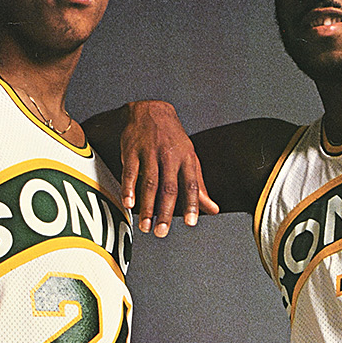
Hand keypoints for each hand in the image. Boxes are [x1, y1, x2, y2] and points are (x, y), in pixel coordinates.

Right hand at [119, 101, 217, 235]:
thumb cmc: (173, 139)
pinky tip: (129, 204)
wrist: (151, 110)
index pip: (192, 183)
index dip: (192, 203)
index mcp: (186, 158)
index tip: (190, 222)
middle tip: (161, 232)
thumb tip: (213, 209)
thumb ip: (199, 186)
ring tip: (146, 226)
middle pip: (168, 187)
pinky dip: (129, 188)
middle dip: (164, 211)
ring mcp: (150, 152)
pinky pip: (130, 172)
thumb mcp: (190, 158)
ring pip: (149, 182)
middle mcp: (169, 155)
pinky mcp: (132, 150)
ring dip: (146, 206)